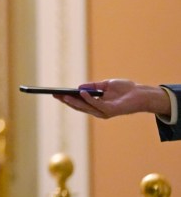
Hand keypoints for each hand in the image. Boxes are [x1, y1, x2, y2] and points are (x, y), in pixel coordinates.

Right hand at [53, 79, 170, 118]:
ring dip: (73, 101)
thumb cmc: (125, 89)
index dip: (67, 99)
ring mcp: (103, 111)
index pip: (78, 103)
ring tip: (64, 96)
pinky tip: (81, 92)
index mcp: (96, 104)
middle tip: (55, 96)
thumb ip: (93, 87)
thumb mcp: (106, 85)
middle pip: (78, 106)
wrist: (141, 94)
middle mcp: (98, 110)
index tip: (56, 94)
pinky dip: (87, 98)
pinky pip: (96, 104)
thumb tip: (79, 88)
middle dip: (66, 101)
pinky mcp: (109, 110)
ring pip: (84, 107)